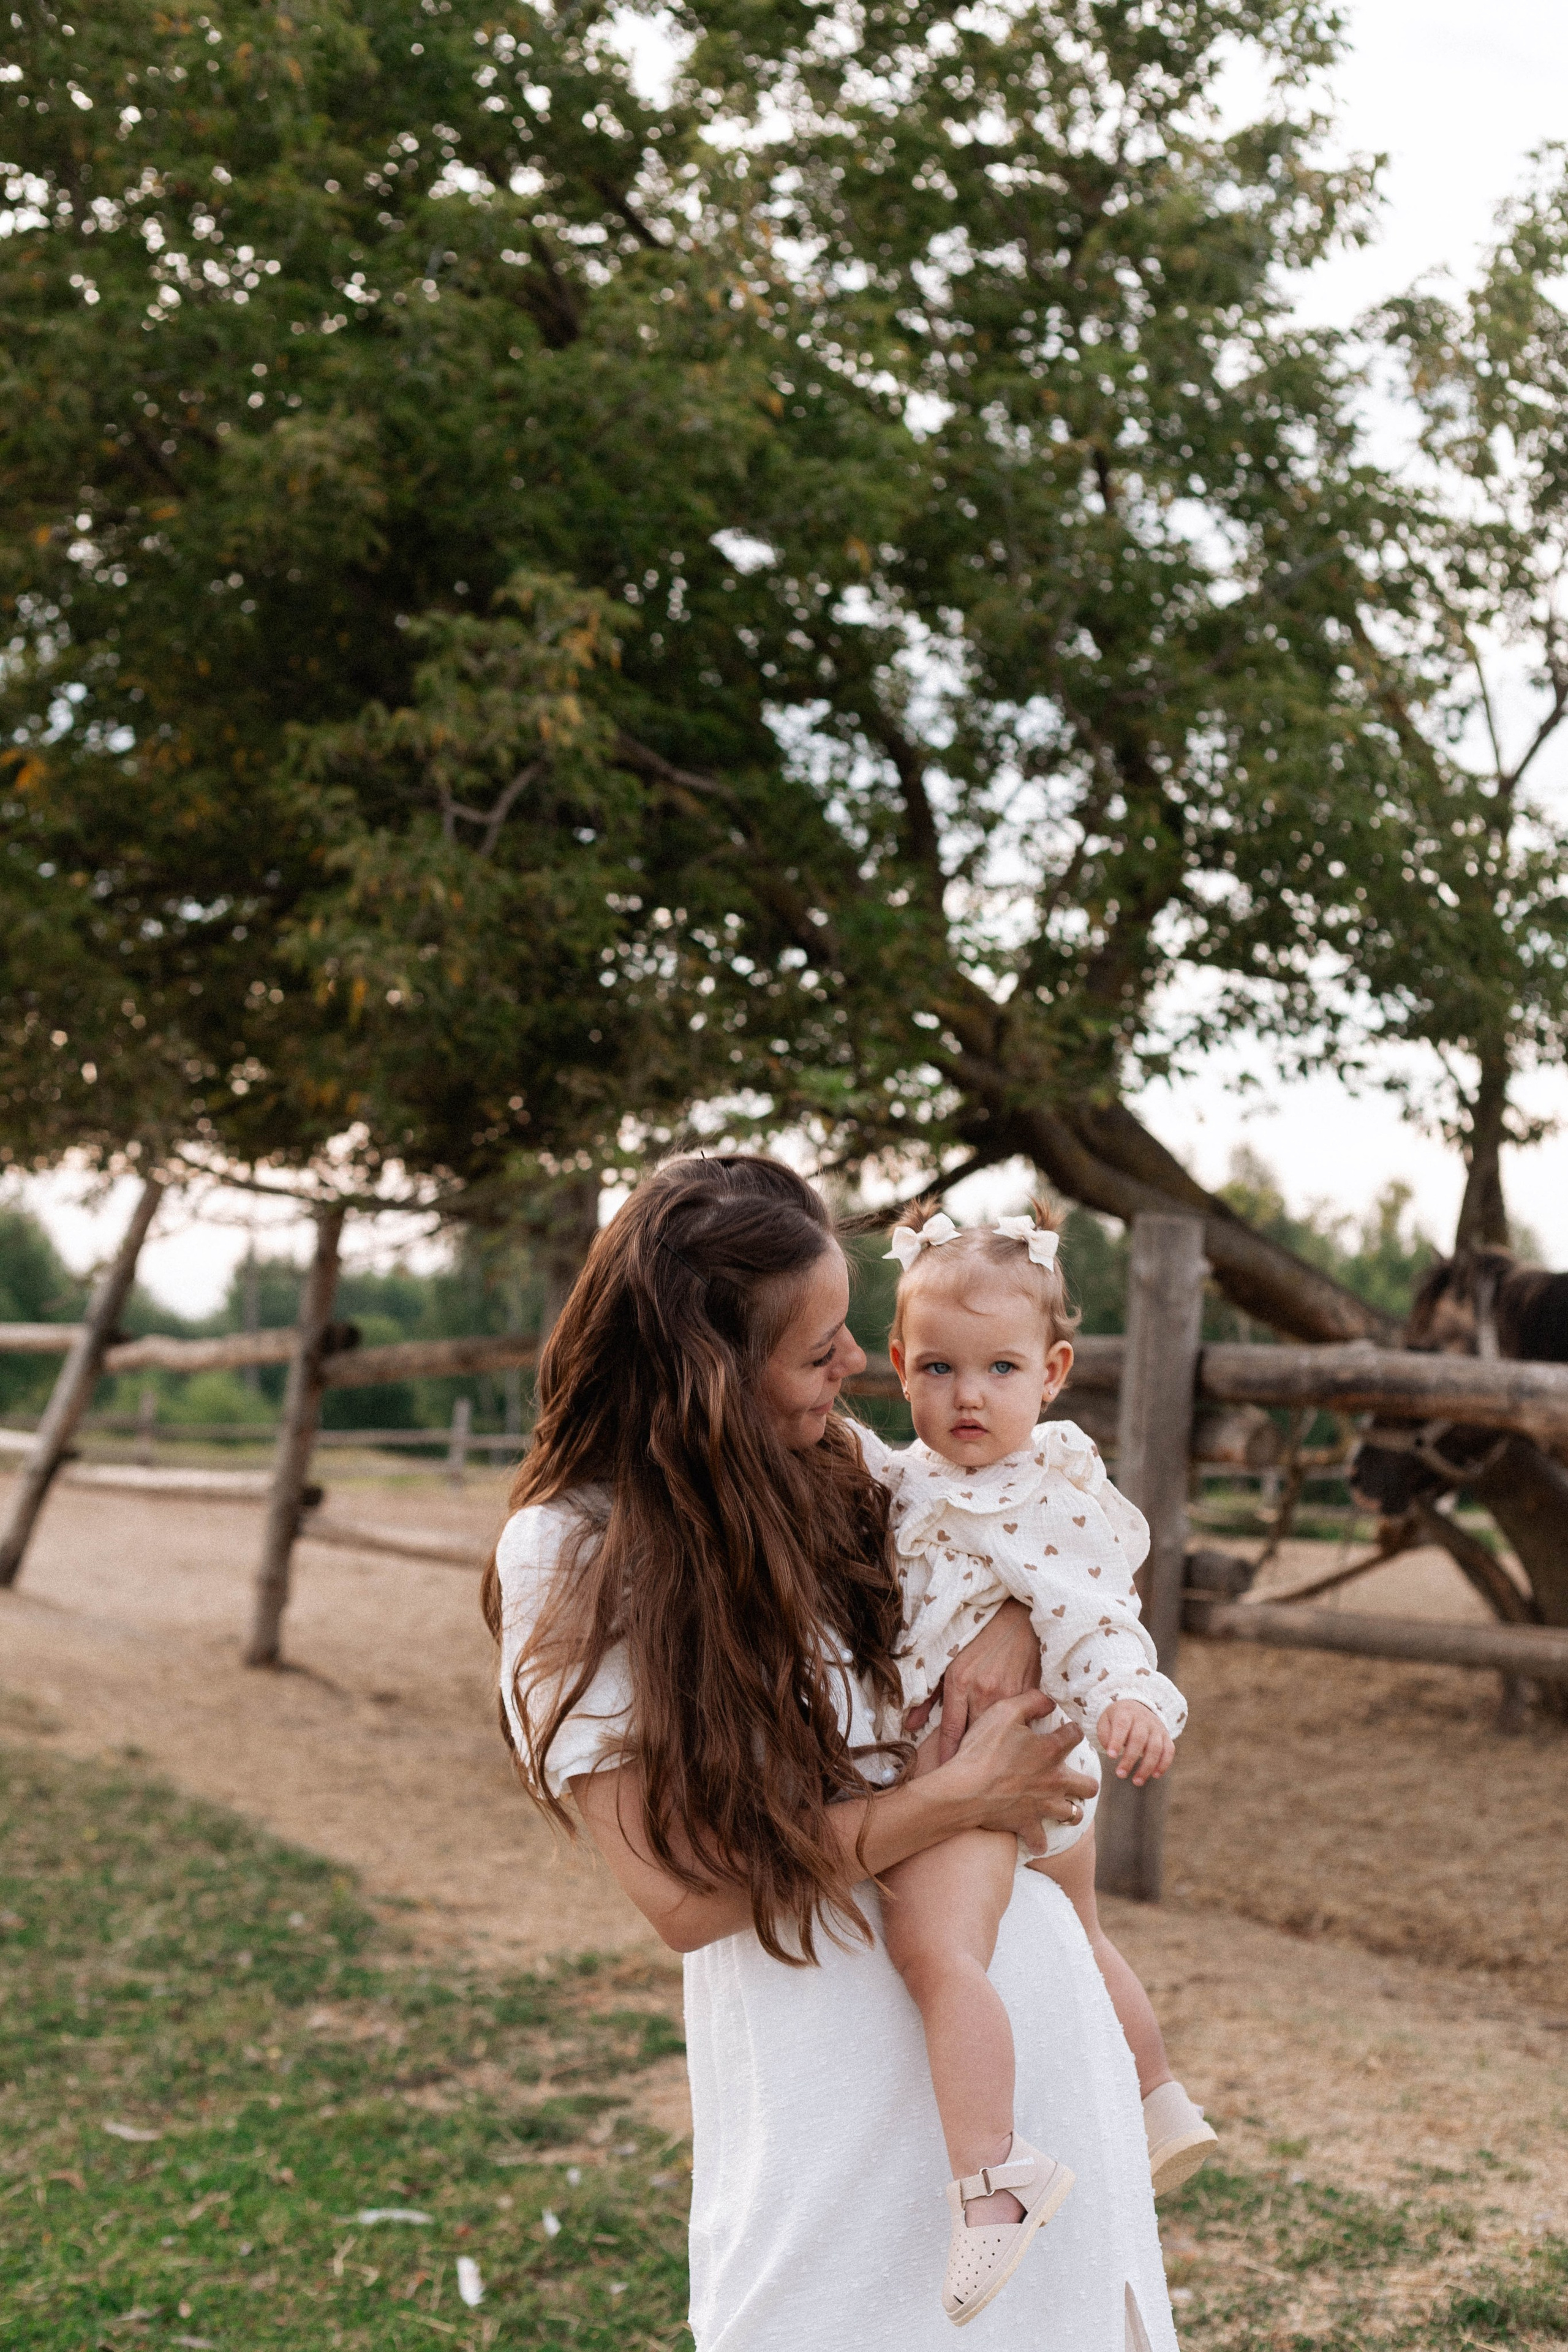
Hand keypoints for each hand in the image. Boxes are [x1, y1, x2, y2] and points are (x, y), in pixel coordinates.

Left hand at [905, 1600, 1040, 1762]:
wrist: (1019, 1623)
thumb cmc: (980, 1644)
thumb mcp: (949, 1664)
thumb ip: (928, 1696)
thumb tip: (910, 1725)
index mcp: (959, 1682)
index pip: (950, 1730)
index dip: (946, 1754)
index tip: (944, 1772)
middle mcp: (982, 1690)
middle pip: (974, 1737)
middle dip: (969, 1756)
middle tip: (964, 1775)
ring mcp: (1008, 1694)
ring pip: (998, 1734)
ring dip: (992, 1748)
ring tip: (987, 1764)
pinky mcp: (1028, 1695)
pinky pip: (1019, 1724)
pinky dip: (1013, 1734)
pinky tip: (1011, 1744)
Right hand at [944, 1691, 1098, 1842]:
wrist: (965, 1789)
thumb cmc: (983, 1747)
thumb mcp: (1004, 1711)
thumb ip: (1031, 1701)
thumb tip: (1049, 1700)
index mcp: (1051, 1750)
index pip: (1075, 1736)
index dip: (1072, 1730)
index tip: (1064, 1730)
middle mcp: (1055, 1780)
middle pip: (1088, 1785)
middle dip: (1086, 1780)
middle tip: (1074, 1776)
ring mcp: (1043, 1806)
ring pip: (1073, 1813)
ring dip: (1069, 1809)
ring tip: (1061, 1804)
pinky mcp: (1027, 1825)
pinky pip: (1040, 1841)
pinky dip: (1039, 1840)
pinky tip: (1036, 1837)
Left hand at [1097, 1700, 1174, 1786]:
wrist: (1137, 1705)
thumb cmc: (1117, 1718)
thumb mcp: (1105, 1720)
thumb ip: (1105, 1735)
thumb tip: (1112, 1753)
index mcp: (1125, 1713)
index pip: (1122, 1726)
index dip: (1117, 1741)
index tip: (1111, 1756)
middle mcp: (1143, 1719)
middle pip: (1139, 1739)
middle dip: (1130, 1759)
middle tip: (1120, 1775)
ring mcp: (1156, 1727)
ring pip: (1155, 1747)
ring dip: (1147, 1766)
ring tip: (1137, 1781)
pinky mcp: (1166, 1735)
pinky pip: (1169, 1750)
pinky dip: (1164, 1764)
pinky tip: (1155, 1775)